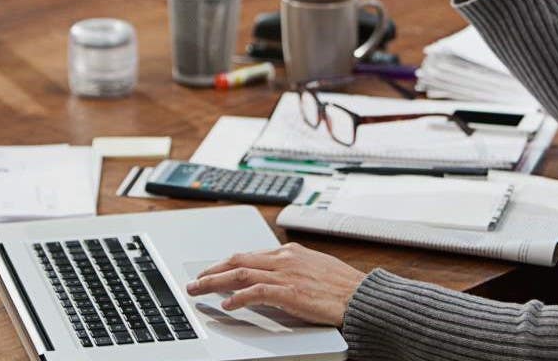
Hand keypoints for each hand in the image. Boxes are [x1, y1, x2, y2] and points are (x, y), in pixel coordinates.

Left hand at [184, 242, 366, 327]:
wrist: (362, 295)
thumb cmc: (343, 287)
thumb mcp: (315, 268)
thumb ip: (294, 268)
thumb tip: (276, 275)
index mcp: (290, 252)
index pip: (249, 254)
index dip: (226, 263)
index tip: (213, 271)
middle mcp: (284, 259)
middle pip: (238, 260)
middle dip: (212, 270)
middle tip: (195, 279)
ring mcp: (286, 274)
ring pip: (239, 272)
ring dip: (214, 281)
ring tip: (198, 289)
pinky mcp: (289, 292)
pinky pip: (255, 292)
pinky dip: (237, 297)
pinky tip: (227, 305)